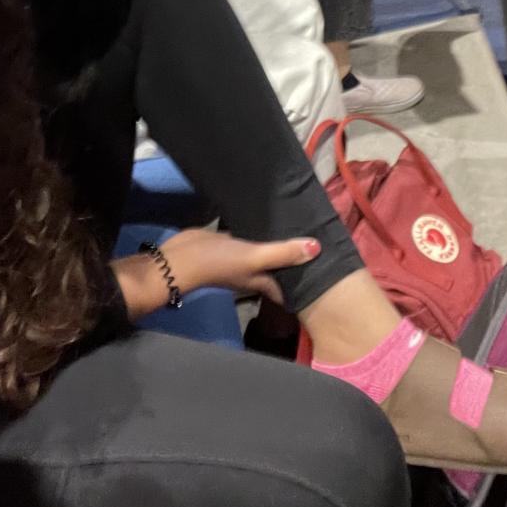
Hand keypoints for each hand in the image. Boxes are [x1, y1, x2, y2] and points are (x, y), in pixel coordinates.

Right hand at [111, 229, 321, 318]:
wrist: (179, 259)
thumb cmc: (218, 263)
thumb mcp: (254, 257)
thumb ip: (282, 253)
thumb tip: (317, 248)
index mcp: (263, 280)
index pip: (289, 287)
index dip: (306, 284)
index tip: (326, 277)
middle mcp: (254, 271)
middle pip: (280, 268)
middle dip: (296, 261)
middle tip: (319, 247)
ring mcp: (241, 258)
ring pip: (266, 253)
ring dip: (279, 246)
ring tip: (300, 228)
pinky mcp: (230, 243)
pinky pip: (251, 239)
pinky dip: (261, 233)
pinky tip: (269, 219)